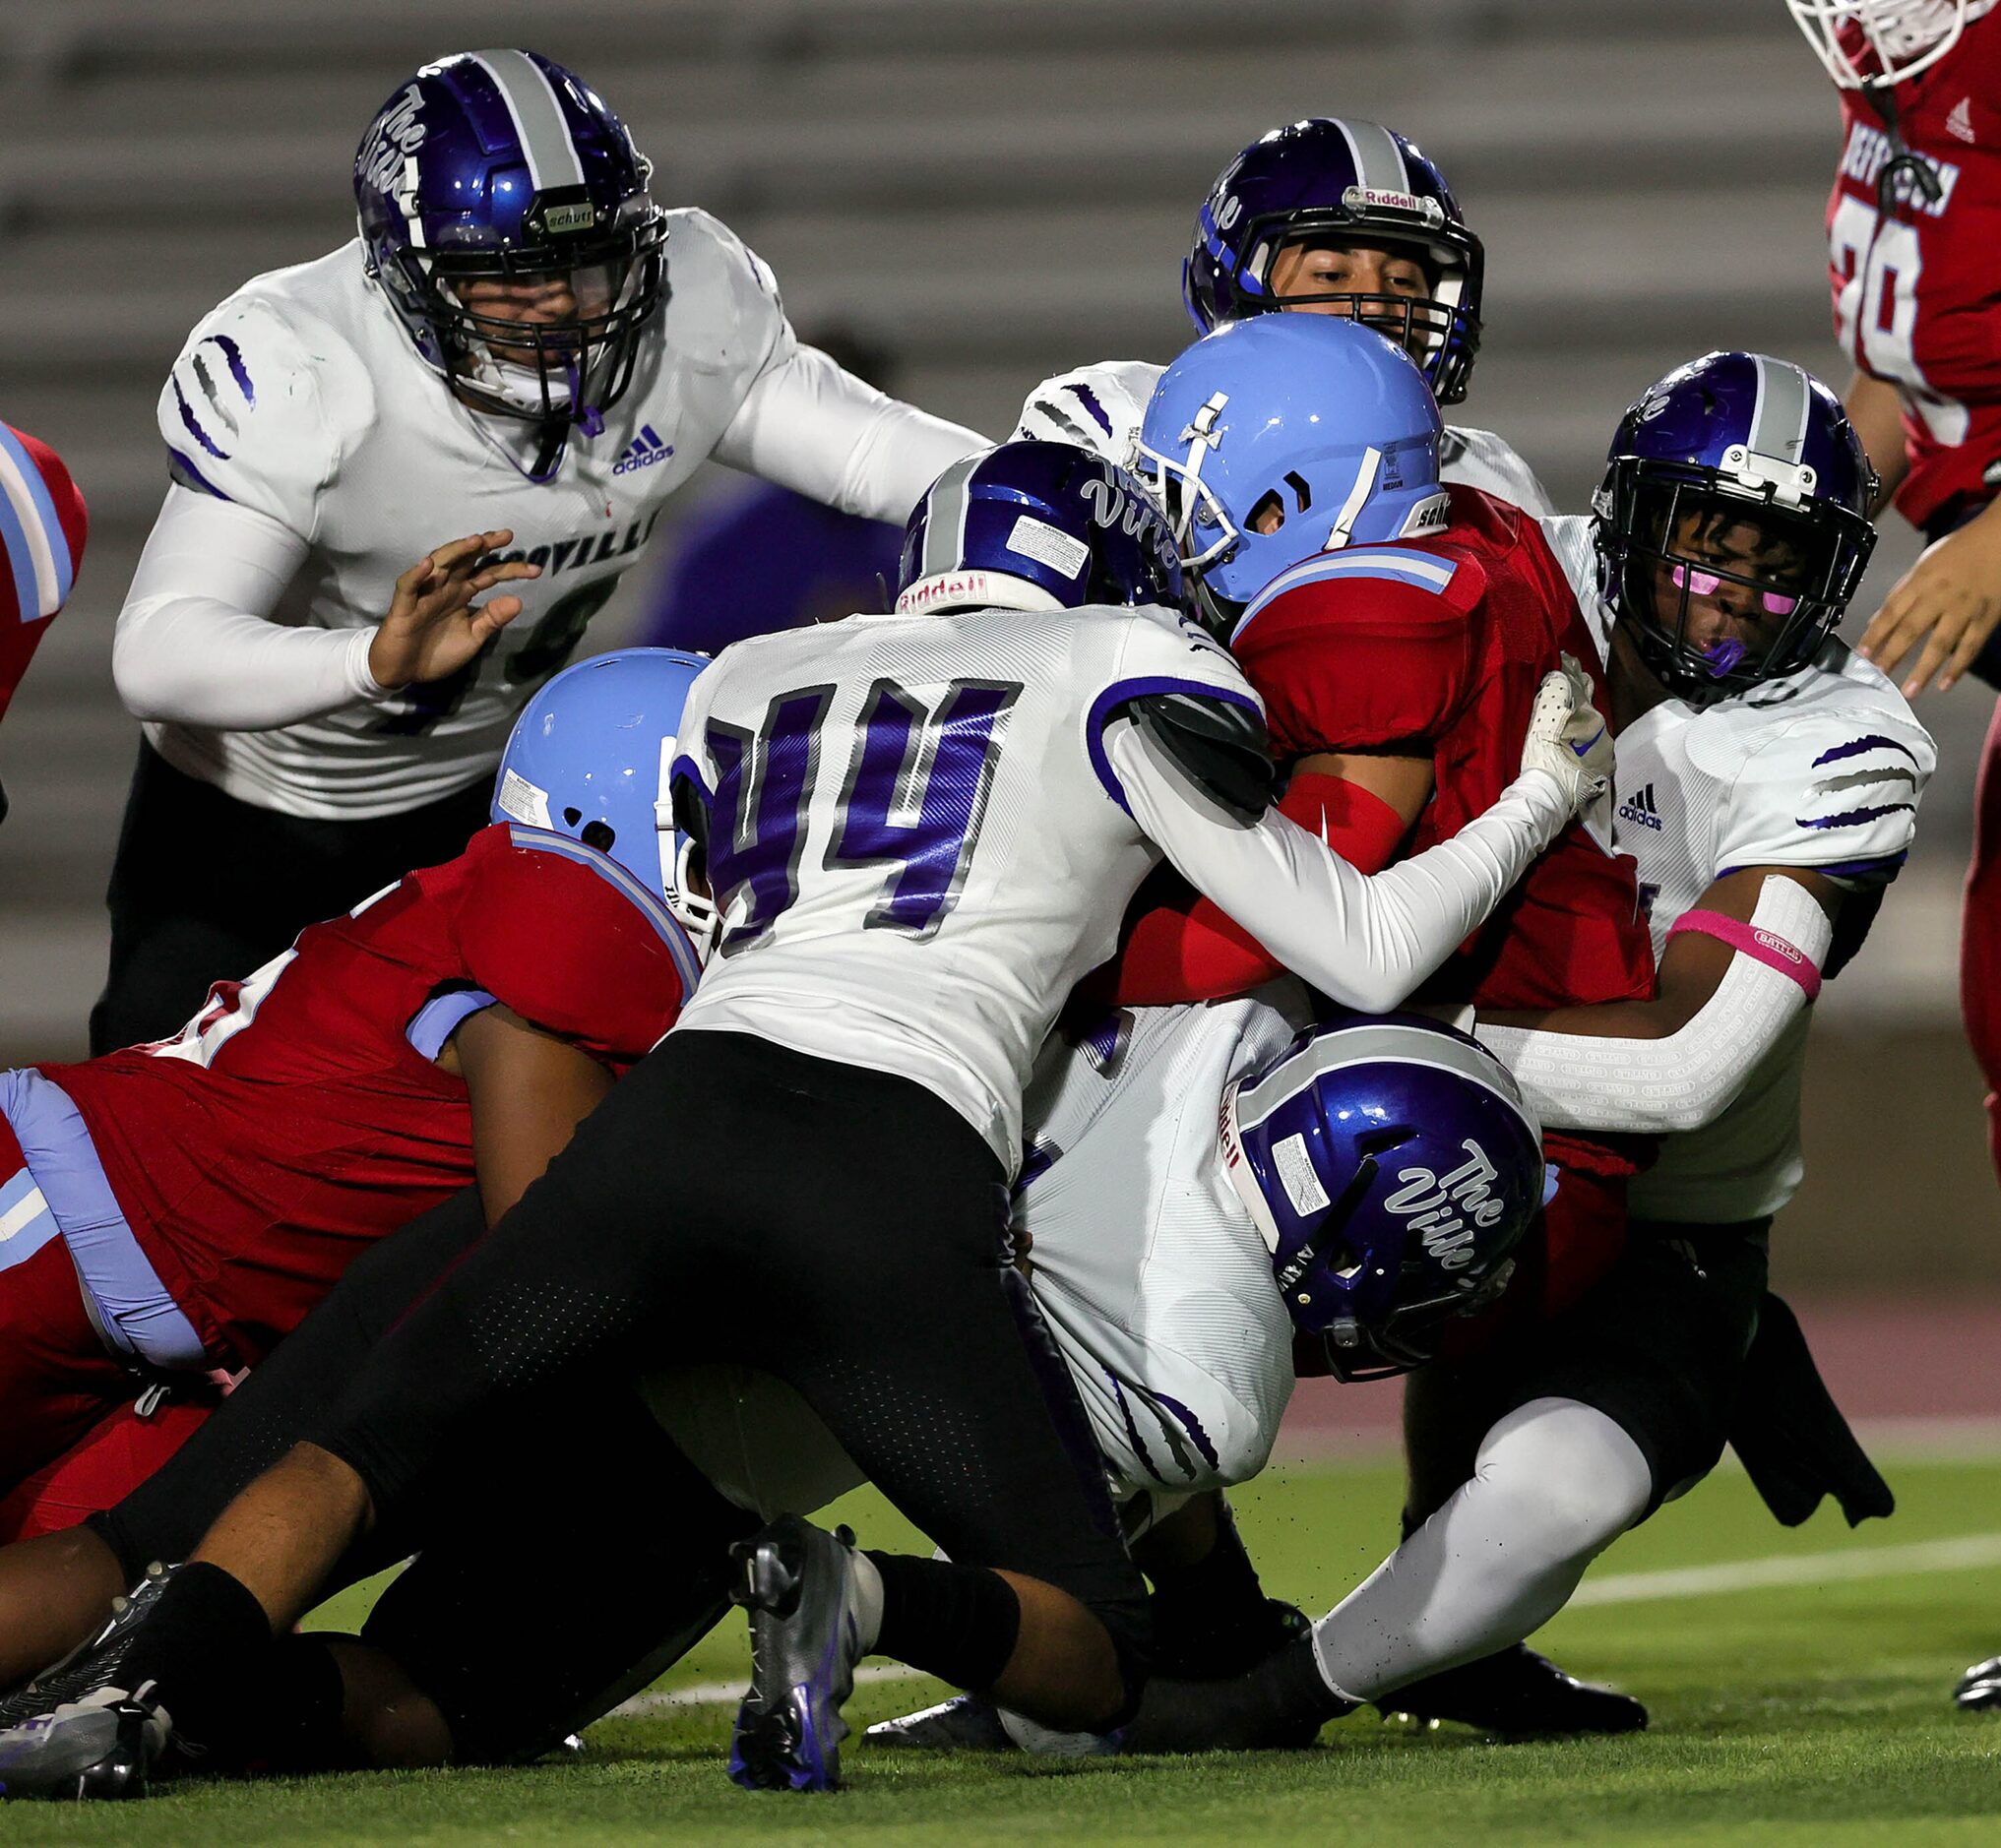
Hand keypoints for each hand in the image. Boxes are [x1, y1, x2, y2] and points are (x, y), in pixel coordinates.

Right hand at [367, 530, 541, 691]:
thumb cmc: (437, 652)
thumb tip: (518, 601)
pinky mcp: (403, 606)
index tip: (536, 570)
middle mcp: (444, 587)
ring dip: (456, 552)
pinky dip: (417, 575)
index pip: (489, 575)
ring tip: (475, 542)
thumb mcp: (472, 638)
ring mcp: (423, 594)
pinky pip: (408, 586)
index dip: (511, 570)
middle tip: (506, 536)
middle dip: (484, 546)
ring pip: (439, 565)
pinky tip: (430, 565)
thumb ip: (491, 620)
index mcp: (462, 593)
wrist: (404, 672)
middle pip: (465, 560)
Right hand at [1521, 654, 1613, 820]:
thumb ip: (1555, 691)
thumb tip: (1560, 675)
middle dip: (1579, 701)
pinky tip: (1575, 753)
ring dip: (1582, 727)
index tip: (1566, 662)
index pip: (1581, 686)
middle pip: (1590, 710)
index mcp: (1591, 717)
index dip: (1571, 673)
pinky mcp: (1600, 777)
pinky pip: (1594, 755)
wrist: (1548, 797)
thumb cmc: (1544, 757)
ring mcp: (1605, 757)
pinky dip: (1585, 749)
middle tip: (1566, 692)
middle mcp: (1604, 735)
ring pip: (1594, 733)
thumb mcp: (1544, 717)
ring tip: (1568, 728)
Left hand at [1855, 505, 2000, 695]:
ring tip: (1910, 691)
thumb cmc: (1961, 549)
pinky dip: (1958, 667)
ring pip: (1941, 643)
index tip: (1862, 654)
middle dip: (1892, 655)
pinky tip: (1945, 684)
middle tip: (1879, 676)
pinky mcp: (1987, 617)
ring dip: (1924, 670)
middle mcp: (1941, 595)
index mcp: (1922, 580)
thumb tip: (1878, 620)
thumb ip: (1902, 591)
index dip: (1875, 635)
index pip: (1891, 612)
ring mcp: (1965, 608)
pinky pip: (1971, 646)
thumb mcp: (1925, 563)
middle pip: (1911, 629)